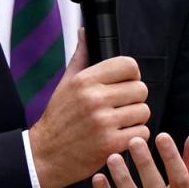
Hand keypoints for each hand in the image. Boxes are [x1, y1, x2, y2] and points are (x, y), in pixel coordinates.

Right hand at [29, 31, 149, 187]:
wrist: (45, 155)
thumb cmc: (58, 120)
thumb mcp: (65, 84)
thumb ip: (80, 58)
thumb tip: (85, 32)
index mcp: (85, 80)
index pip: (129, 65)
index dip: (131, 76)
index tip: (125, 85)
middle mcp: (95, 98)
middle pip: (141, 89)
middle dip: (135, 99)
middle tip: (121, 108)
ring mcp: (103, 122)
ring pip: (143, 112)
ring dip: (136, 120)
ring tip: (119, 124)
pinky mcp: (110, 144)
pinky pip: (141, 133)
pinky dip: (134, 137)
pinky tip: (120, 138)